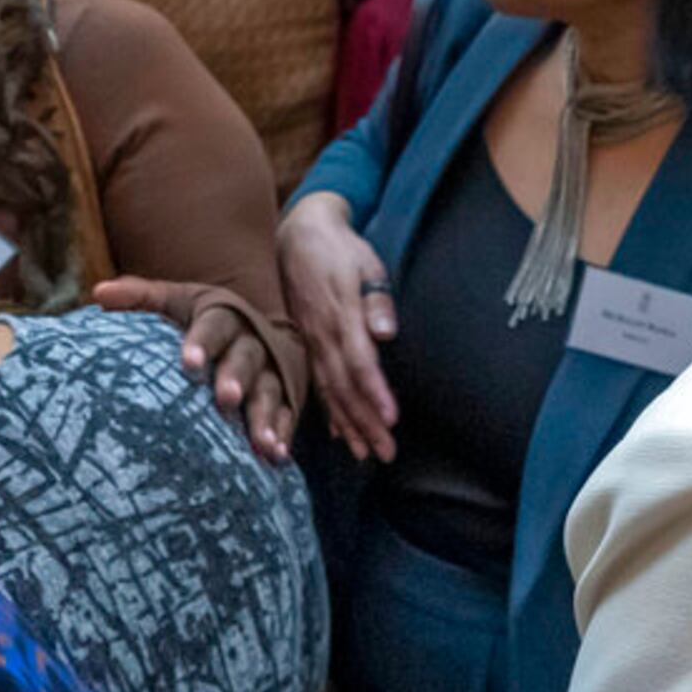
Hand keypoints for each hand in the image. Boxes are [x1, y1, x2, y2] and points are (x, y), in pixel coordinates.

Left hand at [92, 276, 294, 463]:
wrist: (256, 328)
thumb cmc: (201, 320)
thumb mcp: (176, 301)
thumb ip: (141, 297)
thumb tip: (100, 293)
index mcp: (223, 316)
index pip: (213, 326)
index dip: (202, 343)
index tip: (188, 364)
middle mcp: (252, 341)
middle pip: (246, 358)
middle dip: (237, 378)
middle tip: (225, 400)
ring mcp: (272, 370)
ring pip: (270, 390)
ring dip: (264, 416)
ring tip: (259, 443)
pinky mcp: (287, 396)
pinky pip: (287, 415)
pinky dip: (282, 434)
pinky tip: (276, 456)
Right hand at [278, 194, 399, 462]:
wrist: (300, 236)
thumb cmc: (341, 250)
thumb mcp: (365, 263)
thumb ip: (376, 298)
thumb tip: (385, 332)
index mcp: (341, 318)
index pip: (360, 363)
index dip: (375, 393)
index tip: (391, 420)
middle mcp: (323, 336)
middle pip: (345, 387)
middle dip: (365, 423)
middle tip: (385, 454)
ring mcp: (311, 342)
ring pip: (329, 392)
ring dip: (348, 425)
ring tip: (364, 454)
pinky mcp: (305, 344)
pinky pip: (316, 383)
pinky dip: (329, 411)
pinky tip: (339, 433)